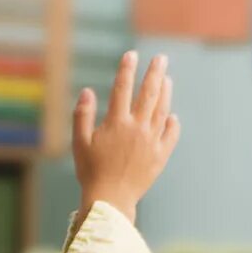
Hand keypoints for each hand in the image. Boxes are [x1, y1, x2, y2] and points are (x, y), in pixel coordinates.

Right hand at [72, 51, 179, 222]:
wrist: (112, 198)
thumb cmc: (90, 170)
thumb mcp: (79, 142)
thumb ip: (83, 115)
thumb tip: (88, 91)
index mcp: (116, 123)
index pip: (123, 89)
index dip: (127, 70)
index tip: (131, 54)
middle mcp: (138, 127)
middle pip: (149, 94)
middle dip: (155, 73)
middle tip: (161, 59)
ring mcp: (152, 140)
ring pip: (162, 110)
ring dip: (165, 92)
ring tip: (167, 79)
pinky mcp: (160, 155)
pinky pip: (170, 134)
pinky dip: (172, 122)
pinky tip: (172, 116)